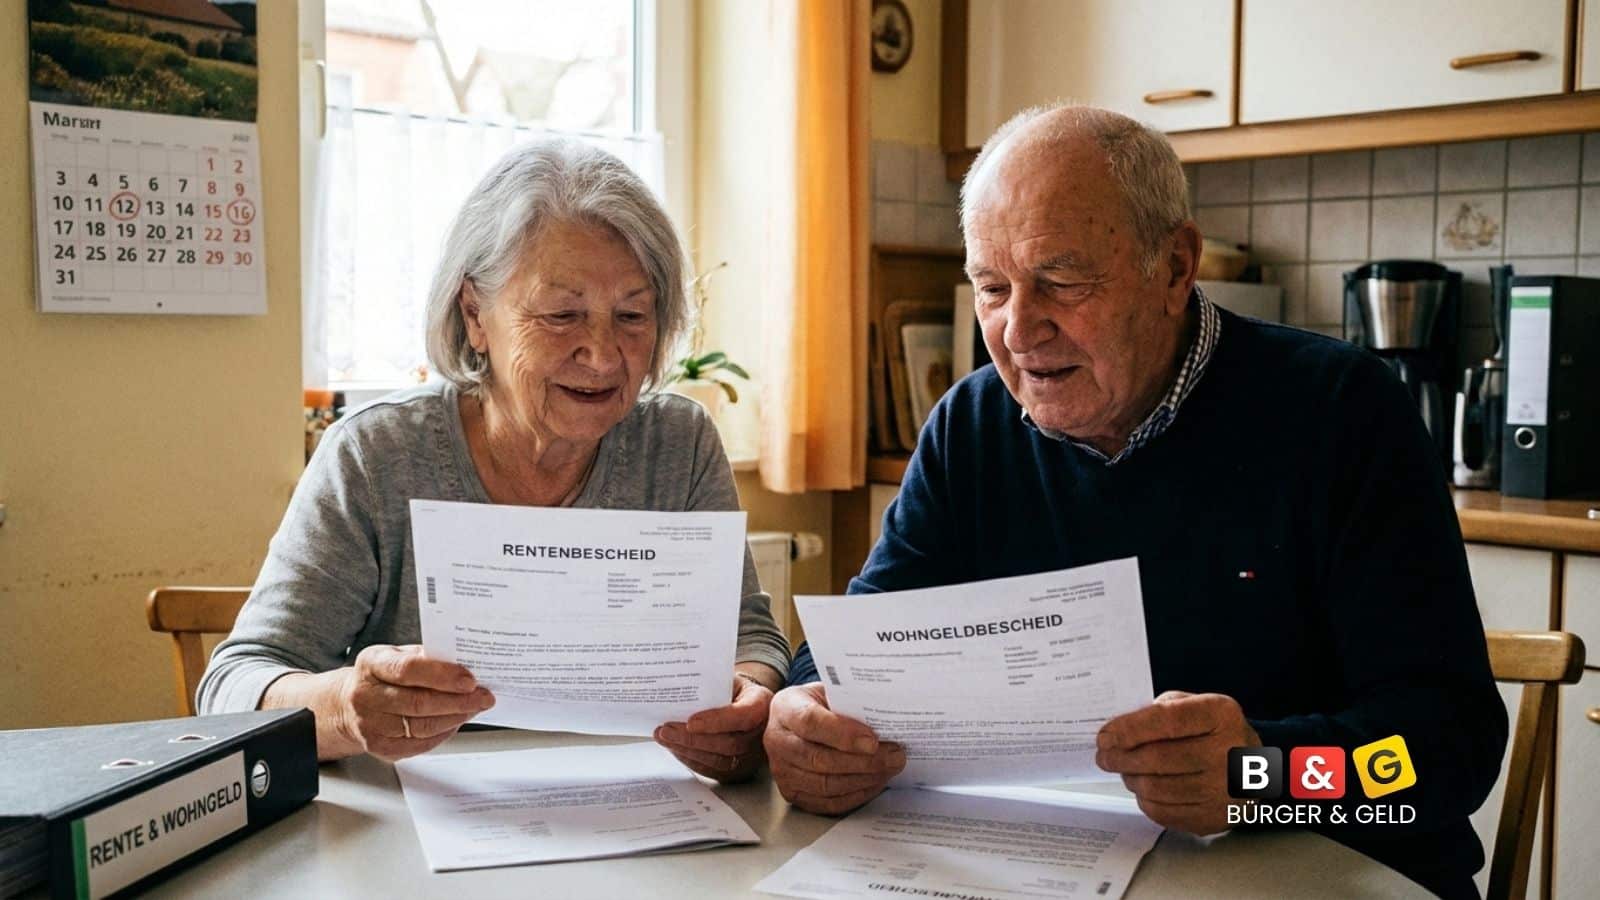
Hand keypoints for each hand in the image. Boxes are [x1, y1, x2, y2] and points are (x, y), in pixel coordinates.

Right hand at [335, 645, 494, 760]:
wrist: (348, 703)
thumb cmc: (382, 675)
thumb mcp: (398, 654)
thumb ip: (427, 657)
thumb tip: (465, 664)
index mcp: (371, 664)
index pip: (408, 670)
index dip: (442, 676)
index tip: (470, 680)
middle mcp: (365, 696)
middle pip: (418, 702)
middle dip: (458, 701)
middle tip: (484, 697)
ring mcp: (369, 725)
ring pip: (421, 726)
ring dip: (455, 718)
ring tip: (475, 708)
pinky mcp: (379, 747)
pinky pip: (419, 744)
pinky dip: (443, 733)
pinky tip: (455, 722)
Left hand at [655, 673, 773, 782]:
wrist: (749, 706)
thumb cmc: (735, 690)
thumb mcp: (728, 678)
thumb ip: (711, 684)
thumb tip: (678, 690)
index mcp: (762, 705)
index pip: (742, 716)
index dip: (717, 721)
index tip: (690, 722)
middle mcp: (762, 734)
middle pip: (728, 743)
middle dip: (692, 739)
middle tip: (665, 730)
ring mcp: (753, 755)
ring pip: (719, 760)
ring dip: (687, 751)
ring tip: (665, 739)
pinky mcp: (740, 770)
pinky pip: (714, 770)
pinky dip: (691, 760)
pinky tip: (675, 749)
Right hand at [763, 682, 905, 814]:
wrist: (797, 721)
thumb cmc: (821, 704)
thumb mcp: (831, 691)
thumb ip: (851, 702)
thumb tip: (887, 717)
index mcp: (785, 707)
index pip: (810, 722)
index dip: (843, 733)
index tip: (873, 740)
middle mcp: (776, 740)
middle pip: (819, 758)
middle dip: (863, 761)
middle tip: (895, 757)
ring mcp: (781, 770)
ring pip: (825, 784)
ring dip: (863, 780)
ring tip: (889, 769)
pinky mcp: (792, 793)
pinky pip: (827, 802)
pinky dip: (855, 795)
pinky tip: (875, 782)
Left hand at [1095, 690, 1259, 835]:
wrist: (1256, 766)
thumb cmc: (1213, 731)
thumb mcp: (1193, 704)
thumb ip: (1156, 712)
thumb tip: (1115, 733)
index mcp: (1220, 715)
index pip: (1165, 721)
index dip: (1128, 729)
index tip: (1104, 737)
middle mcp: (1227, 752)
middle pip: (1157, 759)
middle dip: (1121, 758)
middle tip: (1104, 757)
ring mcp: (1224, 789)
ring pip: (1156, 789)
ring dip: (1131, 779)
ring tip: (1125, 771)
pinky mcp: (1215, 817)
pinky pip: (1164, 813)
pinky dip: (1145, 800)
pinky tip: (1144, 788)